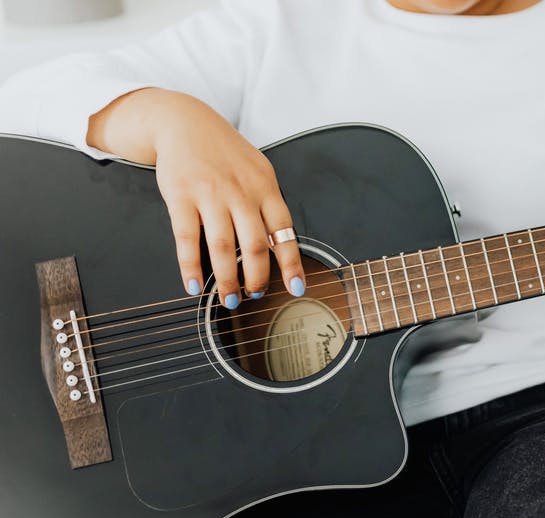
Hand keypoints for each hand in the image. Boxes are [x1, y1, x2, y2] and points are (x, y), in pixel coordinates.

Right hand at [88, 88, 305, 307]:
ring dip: (226, 280)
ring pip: (221, 247)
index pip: (284, 231)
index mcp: (265, 187)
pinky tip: (194, 286)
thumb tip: (280, 247)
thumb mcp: (258, 171)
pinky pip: (186, 239)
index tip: (297, 287)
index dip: (291, 263)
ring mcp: (210, 194)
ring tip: (229, 300)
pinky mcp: (180, 197)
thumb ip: (267, 205)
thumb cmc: (226, 153)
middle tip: (255, 296)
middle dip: (257, 278)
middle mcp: (240, 192)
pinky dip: (190, 267)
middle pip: (254, 245)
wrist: (185, 122)